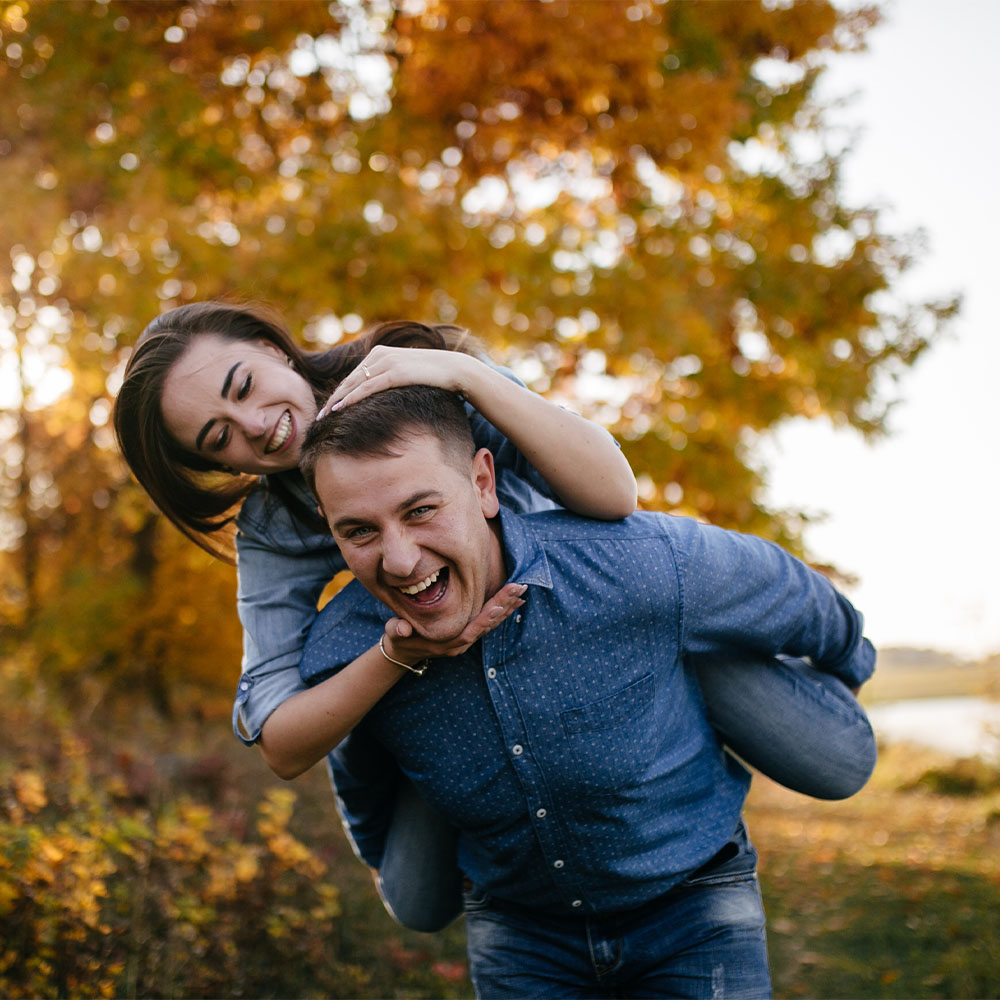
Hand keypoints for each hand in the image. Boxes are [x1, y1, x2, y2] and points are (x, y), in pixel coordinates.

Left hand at [317, 345, 475, 417]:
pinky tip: (339, 409)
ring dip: (337, 401)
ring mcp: (387, 362)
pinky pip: (367, 388)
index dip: (339, 392)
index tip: (328, 408)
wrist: (455, 369)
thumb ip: (391, 378)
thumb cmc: (434, 375)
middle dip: (333, 398)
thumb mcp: (407, 373)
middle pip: (349, 380)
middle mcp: (380, 354)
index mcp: (380, 352)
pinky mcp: (394, 373)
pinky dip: (351, 399)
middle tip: (318, 416)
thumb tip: (382, 394)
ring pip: (354, 384)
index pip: (353, 376)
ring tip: (324, 416)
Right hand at [380, 582, 526, 664]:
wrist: (404, 651)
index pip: (470, 630)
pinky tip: (514, 601)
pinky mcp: (469, 633)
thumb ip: (398, 630)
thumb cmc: (399, 638)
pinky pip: (489, 622)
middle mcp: (461, 643)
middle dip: (503, 606)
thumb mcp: (395, 634)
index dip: (484, 619)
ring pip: (491, 623)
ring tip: (522, 592)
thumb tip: (402, 630)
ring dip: (507, 608)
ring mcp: (466, 639)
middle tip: (520, 589)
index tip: (499, 606)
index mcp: (447, 642)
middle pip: (486, 625)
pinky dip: (502, 612)